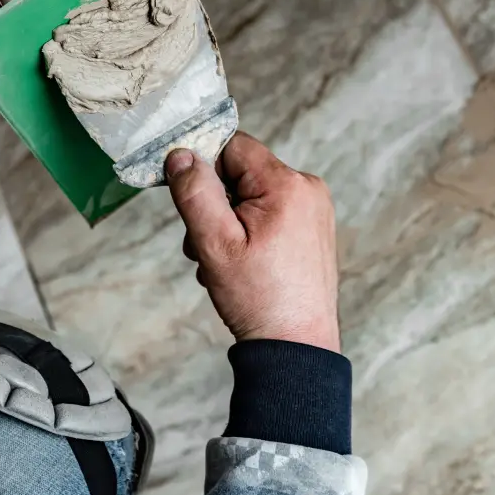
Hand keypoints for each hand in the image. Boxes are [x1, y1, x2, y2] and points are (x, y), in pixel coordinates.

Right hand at [165, 132, 339, 351]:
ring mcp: (313, 211)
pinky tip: (242, 267)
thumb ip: (195, 193)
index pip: (233, 146)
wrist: (296, 348)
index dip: (204, 169)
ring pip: (250, 197)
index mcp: (288, 185)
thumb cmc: (259, 299)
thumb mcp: (215, 244)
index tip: (190, 202)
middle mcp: (308, 189)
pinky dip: (247, 235)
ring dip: (227, 224)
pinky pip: (268, 215)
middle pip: (240, 174)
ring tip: (224, 264)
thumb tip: (181, 154)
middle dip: (215, 205)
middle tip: (206, 246)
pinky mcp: (312, 231)